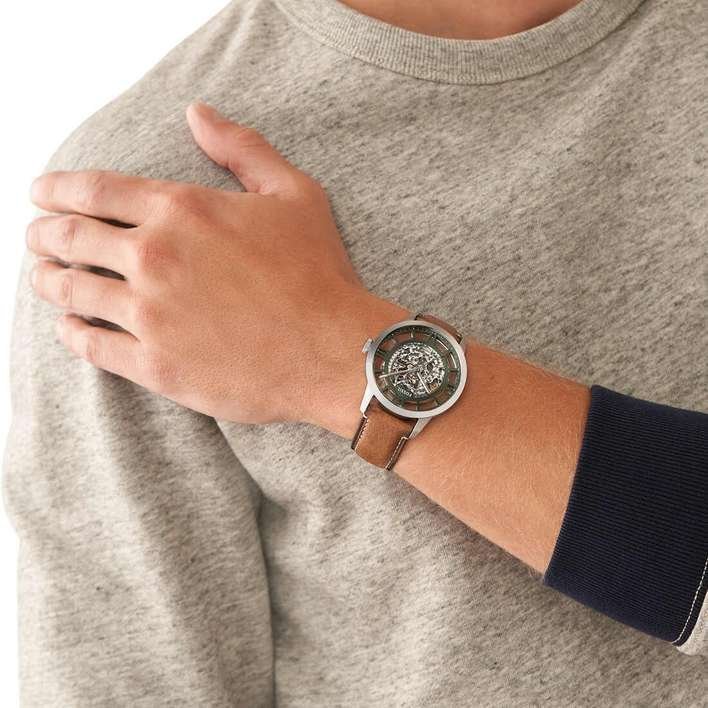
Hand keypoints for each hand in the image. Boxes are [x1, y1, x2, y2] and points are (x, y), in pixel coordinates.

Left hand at [26, 102, 403, 425]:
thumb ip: (241, 148)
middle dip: (45, 234)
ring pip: (73, 291)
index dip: (58, 188)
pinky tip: (70, 326)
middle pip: (72, 238)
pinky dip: (72, 332)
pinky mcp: (155, 365)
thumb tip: (198, 112)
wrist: (332, 350)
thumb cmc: (318, 273)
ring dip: (50, 281)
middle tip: (38, 237)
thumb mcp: (294, 193)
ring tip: (44, 279)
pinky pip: (92, 346)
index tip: (41, 192)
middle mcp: (154, 258)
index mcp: (182, 211)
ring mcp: (150, 314)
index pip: (95, 190)